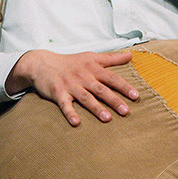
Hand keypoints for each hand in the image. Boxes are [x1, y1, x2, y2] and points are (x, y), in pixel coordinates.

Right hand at [6, 49, 138, 125]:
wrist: (42, 63)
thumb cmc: (70, 62)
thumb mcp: (91, 57)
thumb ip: (112, 58)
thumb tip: (131, 56)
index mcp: (93, 68)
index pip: (112, 78)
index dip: (124, 87)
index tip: (135, 96)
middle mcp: (83, 77)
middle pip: (101, 89)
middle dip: (114, 100)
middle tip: (126, 111)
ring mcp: (70, 85)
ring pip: (86, 98)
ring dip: (96, 108)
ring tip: (107, 118)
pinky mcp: (58, 93)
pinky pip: (65, 104)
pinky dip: (70, 113)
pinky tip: (76, 122)